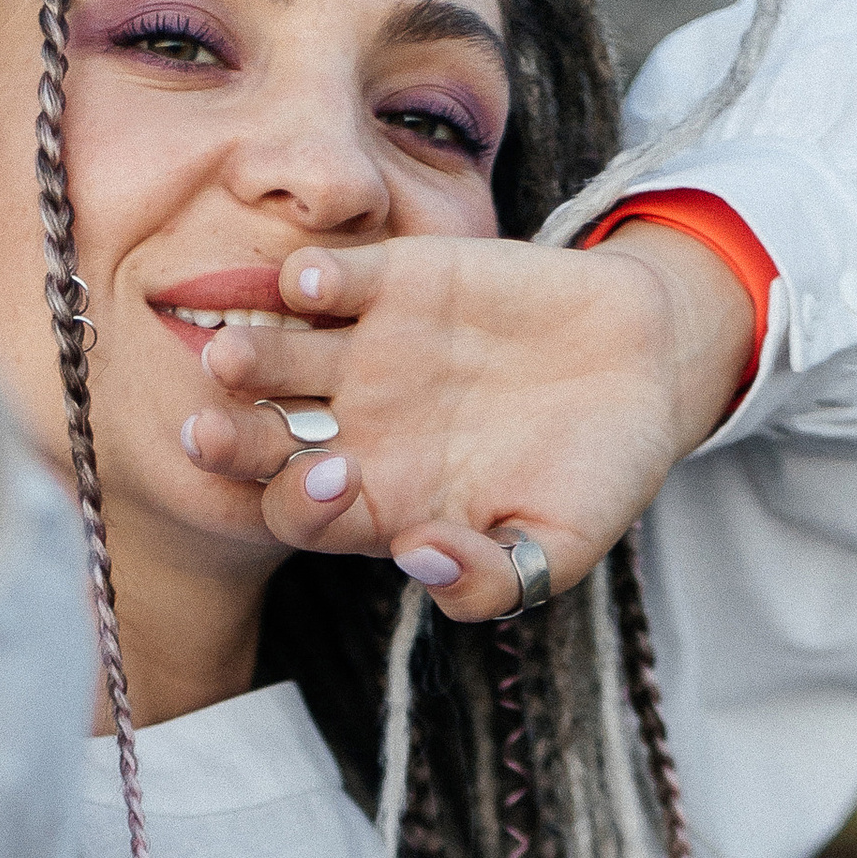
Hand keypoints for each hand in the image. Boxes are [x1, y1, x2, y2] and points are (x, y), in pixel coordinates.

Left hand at [175, 223, 757, 619]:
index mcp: (381, 504)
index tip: (332, 485)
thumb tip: (422, 563)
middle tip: (209, 432)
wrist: (648, 363)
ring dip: (250, 357)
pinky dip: (312, 278)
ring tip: (232, 357)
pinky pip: (330, 279)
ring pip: (277, 359)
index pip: (305, 517)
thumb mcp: (561, 545)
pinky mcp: (394, 283)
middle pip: (264, 442)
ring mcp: (366, 355)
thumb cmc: (600, 471)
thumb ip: (492, 579)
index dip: (301, 508)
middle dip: (234, 442)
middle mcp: (356, 430)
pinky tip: (310, 284)